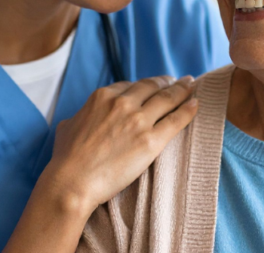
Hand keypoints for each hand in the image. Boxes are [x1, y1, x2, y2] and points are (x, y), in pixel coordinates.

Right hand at [41, 75, 198, 212]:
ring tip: (191, 85)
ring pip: (167, 99)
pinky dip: (189, 110)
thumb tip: (83, 116)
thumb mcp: (68, 125)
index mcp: (102, 96)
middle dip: (168, 82)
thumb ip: (81, 115)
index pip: (131, 85)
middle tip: (179, 80)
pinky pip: (176, 120)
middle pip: (152, 87)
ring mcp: (138, 121)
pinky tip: (196, 104)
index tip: (154, 85)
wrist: (72, 182)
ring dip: (183, 90)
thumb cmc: (66, 158)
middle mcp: (122, 103)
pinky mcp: (151, 141)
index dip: (146, 85)